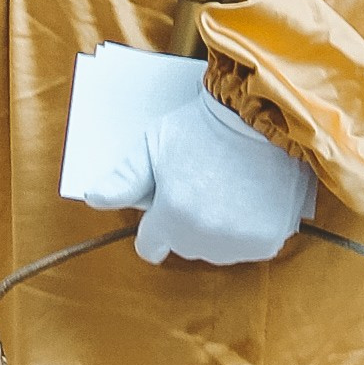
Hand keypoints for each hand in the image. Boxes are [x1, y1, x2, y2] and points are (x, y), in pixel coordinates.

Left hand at [134, 89, 316, 266]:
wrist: (265, 115)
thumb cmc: (205, 126)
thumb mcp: (155, 143)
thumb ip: (124, 178)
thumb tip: (94, 198)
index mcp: (172, 215)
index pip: (150, 246)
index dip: (155, 225)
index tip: (167, 206)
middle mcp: (204, 235)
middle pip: (185, 247)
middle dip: (187, 224)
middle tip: (203, 185)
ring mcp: (239, 240)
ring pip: (218, 250)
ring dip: (220, 230)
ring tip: (229, 190)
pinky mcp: (269, 239)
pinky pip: (250, 247)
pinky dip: (250, 229)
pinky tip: (251, 199)